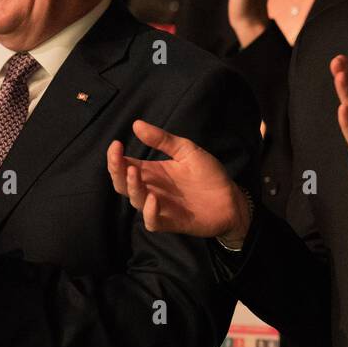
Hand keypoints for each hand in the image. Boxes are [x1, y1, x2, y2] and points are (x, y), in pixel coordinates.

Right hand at [107, 120, 250, 241]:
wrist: (232, 198)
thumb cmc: (209, 174)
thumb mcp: (187, 151)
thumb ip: (163, 140)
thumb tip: (136, 124)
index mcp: (153, 172)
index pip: (125, 166)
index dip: (116, 157)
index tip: (116, 144)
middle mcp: (152, 189)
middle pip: (123, 184)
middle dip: (116, 171)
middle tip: (118, 158)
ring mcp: (160, 207)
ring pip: (136, 201)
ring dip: (132, 187)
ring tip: (135, 172)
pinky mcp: (172, 222)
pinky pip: (152, 221)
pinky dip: (150, 212)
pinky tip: (153, 199)